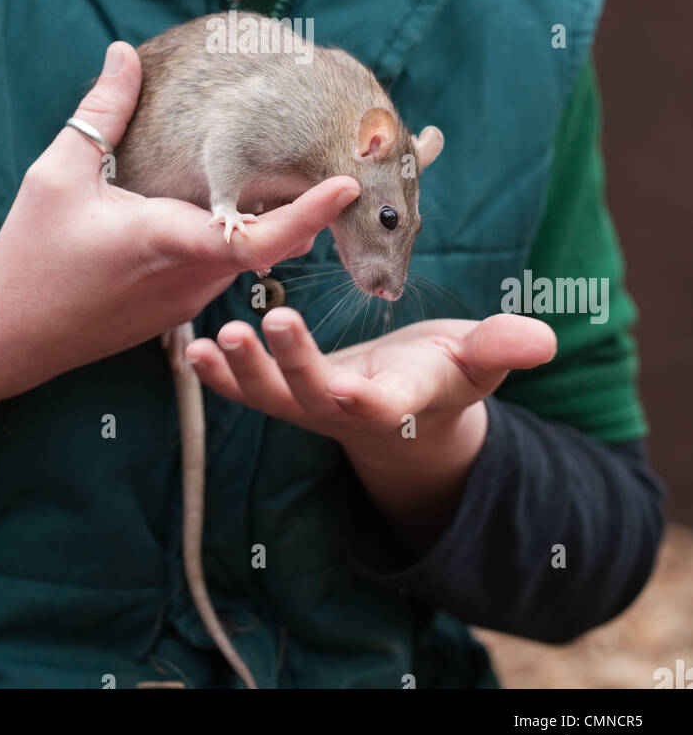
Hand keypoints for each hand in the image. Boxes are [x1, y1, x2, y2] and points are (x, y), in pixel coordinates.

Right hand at [0, 42, 361, 387]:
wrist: (7, 340)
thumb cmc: (30, 257)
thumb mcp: (57, 175)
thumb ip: (100, 113)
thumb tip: (124, 53)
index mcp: (169, 241)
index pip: (259, 235)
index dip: (310, 212)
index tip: (350, 183)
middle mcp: (191, 277)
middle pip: (268, 238)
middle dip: (303, 202)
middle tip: (338, 156)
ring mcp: (186, 299)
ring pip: (245, 253)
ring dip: (269, 218)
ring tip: (295, 172)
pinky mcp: (176, 309)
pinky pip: (220, 266)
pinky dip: (237, 236)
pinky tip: (230, 205)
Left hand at [184, 308, 556, 453]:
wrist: (408, 407)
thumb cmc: (447, 372)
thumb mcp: (478, 361)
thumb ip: (502, 349)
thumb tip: (544, 339)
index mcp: (398, 403)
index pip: (379, 407)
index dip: (360, 399)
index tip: (346, 384)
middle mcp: (347, 410)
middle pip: (313, 397)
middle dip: (288, 365)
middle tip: (261, 324)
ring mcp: (309, 406)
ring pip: (269, 398)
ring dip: (241, 372)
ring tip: (215, 337)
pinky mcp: (283, 394)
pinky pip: (244, 390)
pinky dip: (217, 376)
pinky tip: (190, 349)